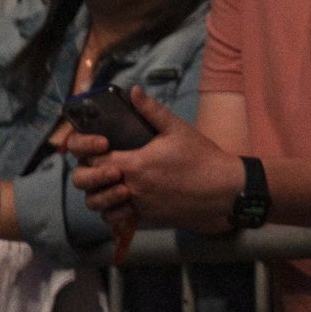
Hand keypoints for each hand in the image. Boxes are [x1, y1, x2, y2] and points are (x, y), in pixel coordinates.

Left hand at [68, 88, 241, 234]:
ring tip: (110, 184)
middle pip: (89, 187)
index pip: (95, 160)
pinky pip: (117, 220)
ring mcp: (138, 207)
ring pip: (100, 208)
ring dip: (99, 196)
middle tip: (102, 167)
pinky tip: (123, 201)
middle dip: (88, 177)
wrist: (222, 191)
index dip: (90, 153)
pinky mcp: (146, 219)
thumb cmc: (201, 158)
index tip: (101, 146)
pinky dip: (114, 213)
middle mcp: (132, 188)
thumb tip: (133, 90)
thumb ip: (151, 110)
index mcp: (135, 164)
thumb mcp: (177, 129)